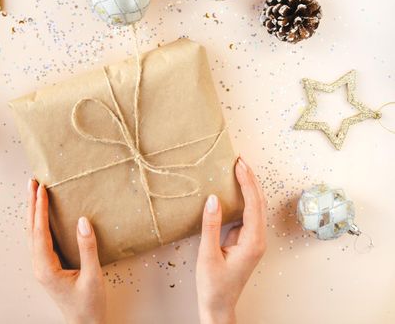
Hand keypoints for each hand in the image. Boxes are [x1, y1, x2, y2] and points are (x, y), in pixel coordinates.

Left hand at [27, 179, 105, 323]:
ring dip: (33, 212)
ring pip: (33, 234)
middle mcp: (39, 266)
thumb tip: (82, 220)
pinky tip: (41, 216)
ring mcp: (42, 267)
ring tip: (34, 193)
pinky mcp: (48, 267)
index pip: (40, 231)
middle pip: (31, 229)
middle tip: (31, 182)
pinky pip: (39, 240)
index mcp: (46, 268)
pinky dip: (38, 223)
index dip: (40, 208)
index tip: (41, 189)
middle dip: (31, 204)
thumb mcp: (92, 276)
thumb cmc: (89, 305)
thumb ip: (87, 248)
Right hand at [196, 157, 266, 323]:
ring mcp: (253, 240)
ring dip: (248, 188)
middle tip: (239, 160)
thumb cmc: (213, 285)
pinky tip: (234, 190)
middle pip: (258, 203)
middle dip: (250, 180)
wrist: (218, 306)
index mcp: (252, 242)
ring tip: (238, 169)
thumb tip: (213, 198)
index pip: (253, 205)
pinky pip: (248, 214)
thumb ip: (211, 226)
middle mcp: (257, 239)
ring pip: (255, 208)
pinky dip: (243, 199)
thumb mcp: (207, 254)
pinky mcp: (246, 241)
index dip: (247, 183)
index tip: (239, 165)